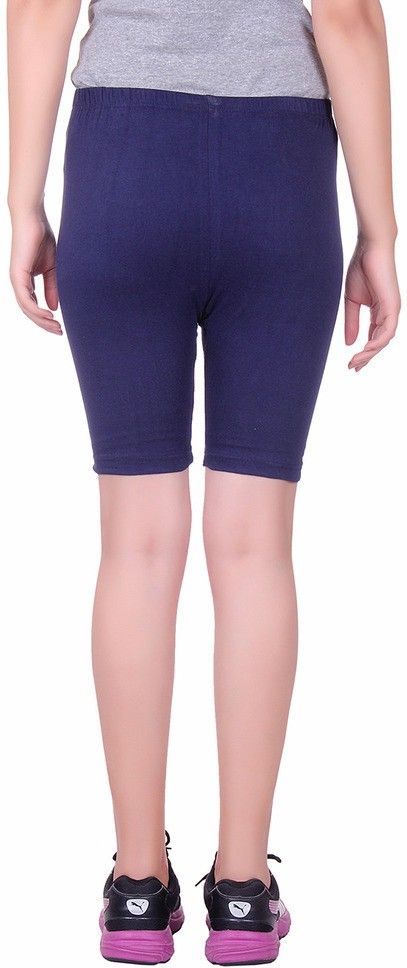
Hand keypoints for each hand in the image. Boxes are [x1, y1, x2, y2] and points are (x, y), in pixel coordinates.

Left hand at [9, 209, 61, 334]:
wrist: (33, 219)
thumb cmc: (42, 238)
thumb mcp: (52, 269)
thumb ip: (52, 288)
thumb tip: (54, 308)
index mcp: (26, 281)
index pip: (34, 306)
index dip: (46, 318)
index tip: (60, 326)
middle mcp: (19, 283)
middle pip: (29, 311)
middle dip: (44, 323)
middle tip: (59, 332)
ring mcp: (16, 280)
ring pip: (27, 308)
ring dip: (41, 320)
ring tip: (56, 326)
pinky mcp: (17, 275)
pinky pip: (25, 299)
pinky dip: (36, 310)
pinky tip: (49, 315)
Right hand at [345, 239, 399, 370]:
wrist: (370, 247)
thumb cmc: (361, 268)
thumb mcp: (351, 301)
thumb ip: (352, 322)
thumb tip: (349, 343)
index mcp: (379, 311)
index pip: (373, 337)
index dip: (364, 352)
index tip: (352, 364)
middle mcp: (388, 313)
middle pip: (378, 342)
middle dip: (366, 357)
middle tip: (353, 368)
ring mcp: (392, 310)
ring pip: (383, 340)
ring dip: (369, 353)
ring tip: (356, 362)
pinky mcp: (393, 306)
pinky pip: (387, 332)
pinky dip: (376, 343)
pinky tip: (365, 351)